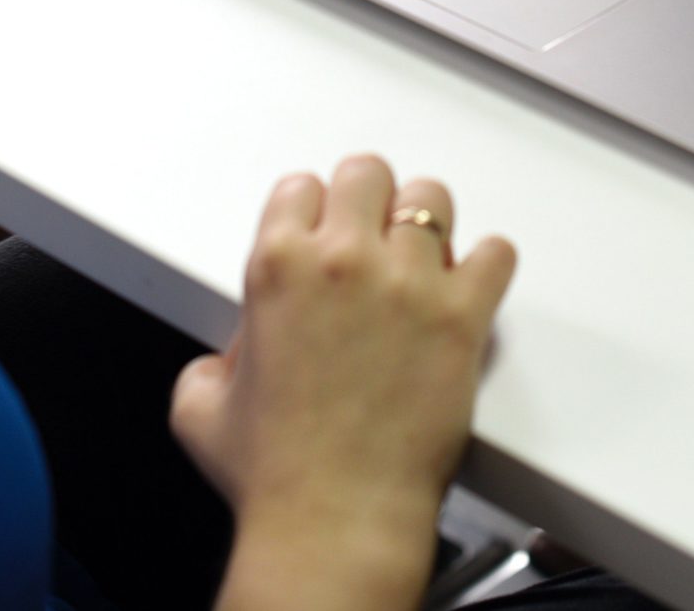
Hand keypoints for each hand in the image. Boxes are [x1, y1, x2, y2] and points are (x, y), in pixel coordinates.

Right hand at [175, 157, 517, 610]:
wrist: (334, 521)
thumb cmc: (274, 474)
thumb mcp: (199, 406)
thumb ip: (214, 359)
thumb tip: (238, 355)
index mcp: (276, 268)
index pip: (300, 187)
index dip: (311, 212)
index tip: (322, 232)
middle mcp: (342, 261)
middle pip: (368, 173)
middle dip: (368, 202)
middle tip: (372, 236)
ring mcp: (407, 284)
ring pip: (431, 199)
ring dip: (426, 226)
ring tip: (423, 259)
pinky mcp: (461, 317)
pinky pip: (494, 253)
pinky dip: (486, 264)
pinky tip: (470, 285)